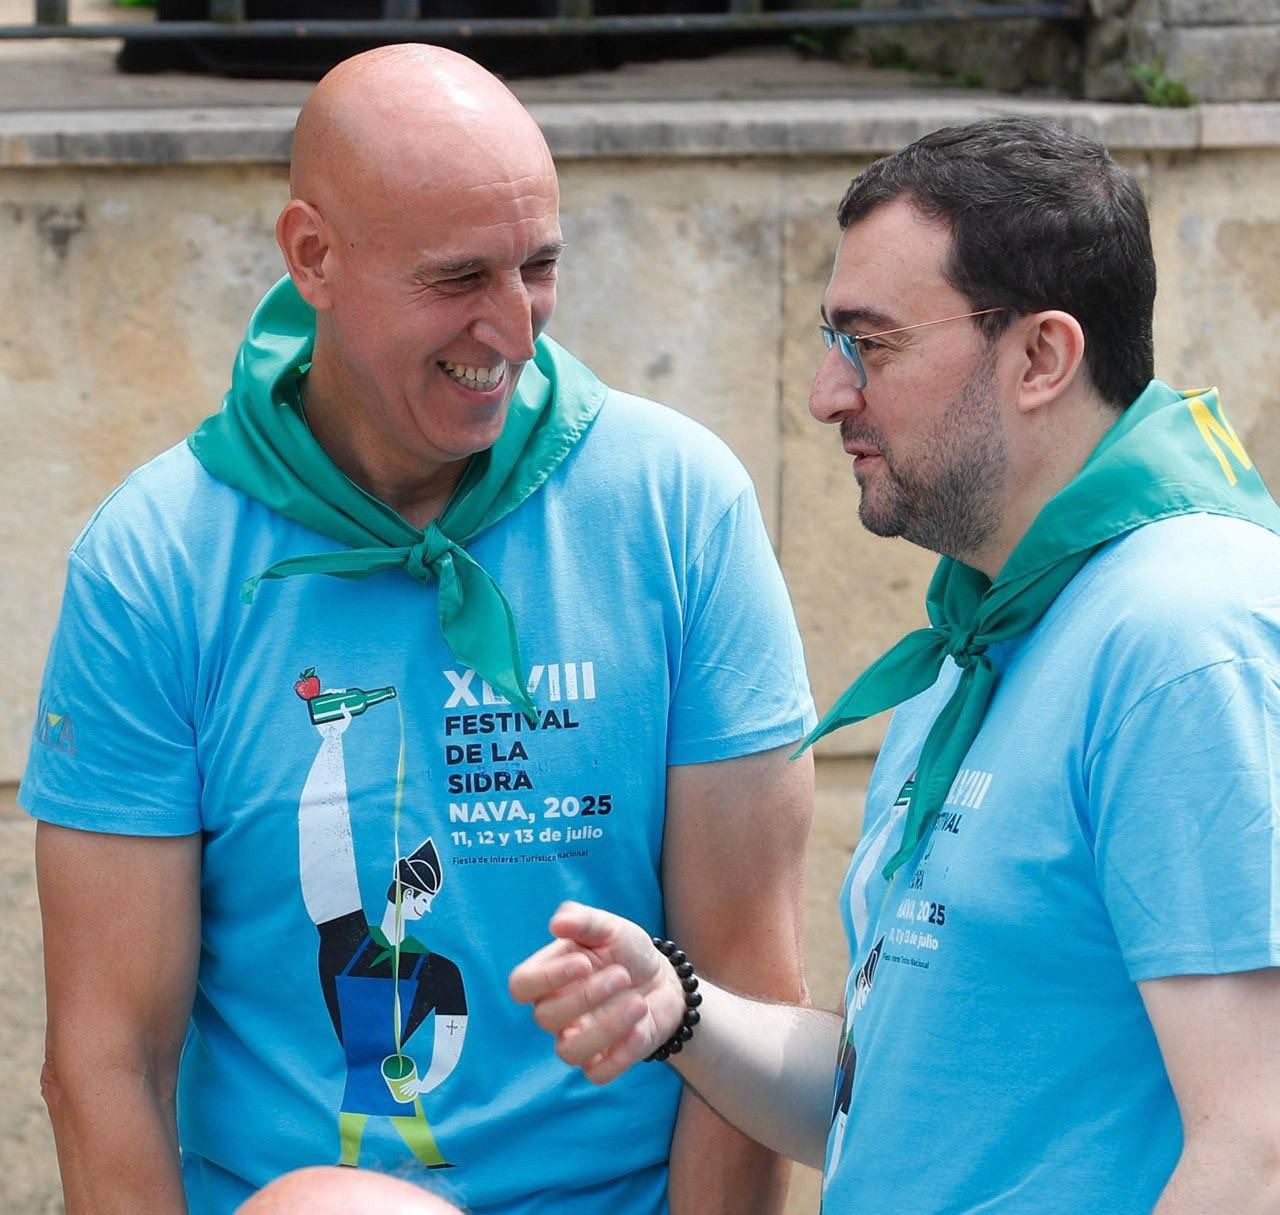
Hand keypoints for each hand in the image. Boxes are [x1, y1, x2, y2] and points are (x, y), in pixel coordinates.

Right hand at [509, 902, 686, 1083]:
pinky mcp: (603, 1062)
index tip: (584, 962)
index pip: (521, 986)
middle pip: (546, 1018)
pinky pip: (597, 1074)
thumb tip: (557, 923)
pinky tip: (641, 1028)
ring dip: (606, 1028)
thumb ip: (584, 921)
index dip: (546, 978)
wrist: (663, 979)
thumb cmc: (626, 951)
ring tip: (638, 1002)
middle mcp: (557, 1012)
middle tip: (622, 975)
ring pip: (569, 1052)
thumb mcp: (610, 928)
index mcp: (549, 976)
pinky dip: (620, 1055)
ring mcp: (578, 1039)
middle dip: (586, 997)